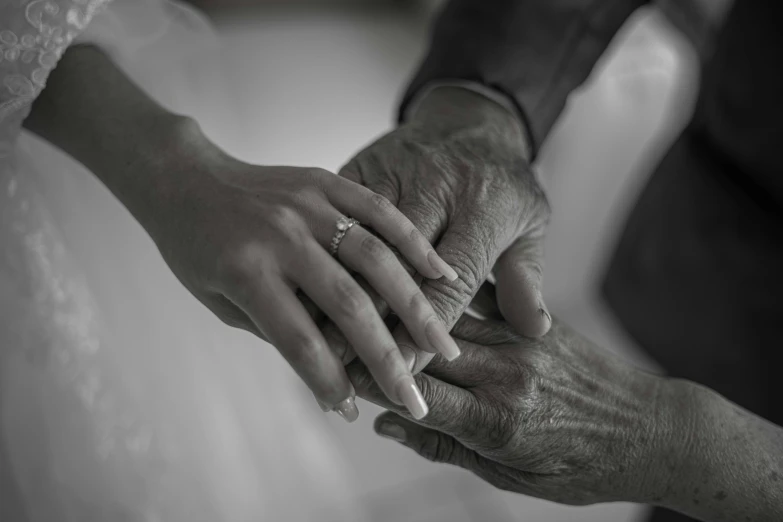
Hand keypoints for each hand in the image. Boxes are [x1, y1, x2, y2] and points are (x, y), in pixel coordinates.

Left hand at [128, 120, 460, 419]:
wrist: (185, 180)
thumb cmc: (197, 250)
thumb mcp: (220, 301)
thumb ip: (276, 329)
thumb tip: (332, 371)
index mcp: (246, 271)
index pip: (300, 341)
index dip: (328, 382)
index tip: (351, 411)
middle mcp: (281, 236)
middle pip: (349, 305)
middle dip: (388, 359)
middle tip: (417, 398)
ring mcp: (307, 205)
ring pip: (376, 258)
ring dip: (416, 307)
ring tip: (443, 345)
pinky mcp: (325, 181)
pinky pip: (379, 210)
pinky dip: (414, 243)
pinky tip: (442, 274)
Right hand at [334, 86, 550, 373]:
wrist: (468, 115)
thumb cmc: (503, 181)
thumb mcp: (531, 225)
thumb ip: (527, 278)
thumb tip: (534, 331)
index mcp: (482, 208)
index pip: (450, 281)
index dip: (425, 330)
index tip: (404, 371)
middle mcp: (434, 188)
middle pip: (396, 265)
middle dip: (371, 321)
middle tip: (348, 368)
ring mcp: (391, 174)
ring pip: (356, 244)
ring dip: (335, 294)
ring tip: (317, 342)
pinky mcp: (359, 168)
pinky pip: (336, 216)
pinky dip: (321, 257)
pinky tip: (304, 294)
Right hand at [353, 315, 683, 505]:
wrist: (655, 430)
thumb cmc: (584, 465)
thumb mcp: (513, 477)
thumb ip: (446, 446)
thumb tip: (387, 423)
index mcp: (499, 420)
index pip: (415, 394)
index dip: (367, 379)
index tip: (329, 366)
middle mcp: (506, 372)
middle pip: (422, 348)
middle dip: (370, 335)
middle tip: (326, 320)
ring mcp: (521, 340)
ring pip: (444, 316)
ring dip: (397, 306)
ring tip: (356, 292)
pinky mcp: (533, 321)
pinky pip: (478, 299)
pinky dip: (438, 292)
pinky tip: (409, 278)